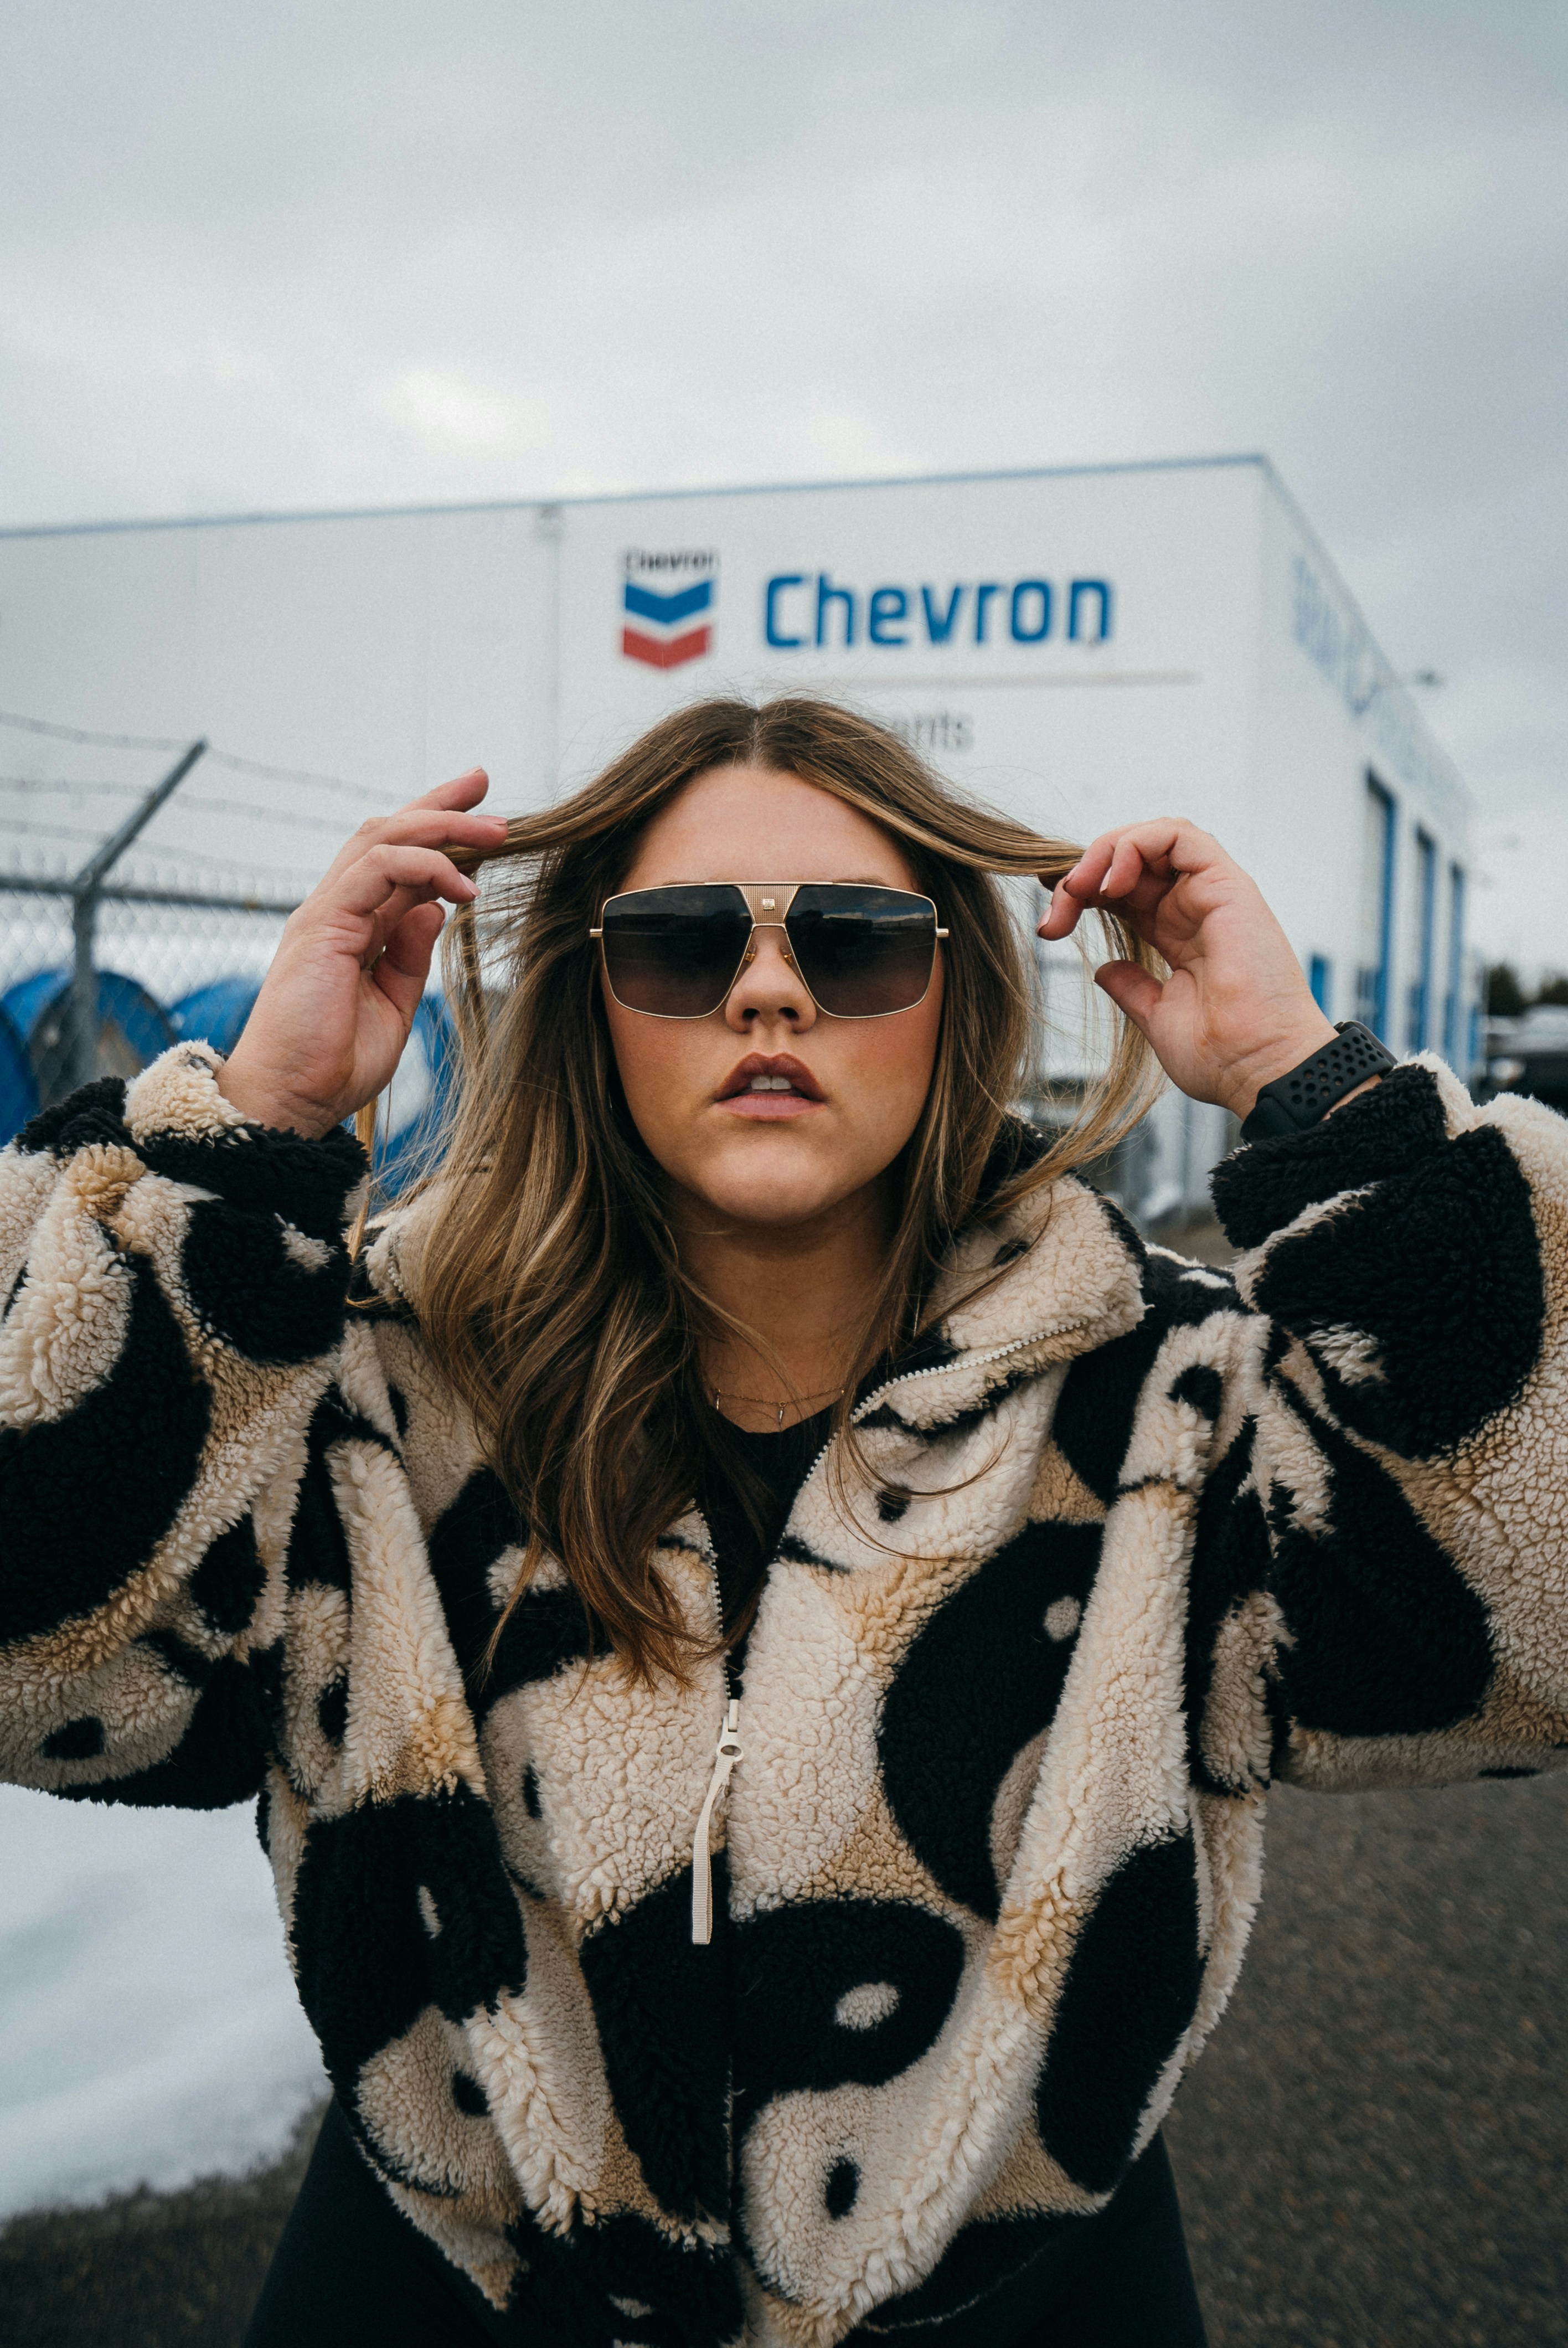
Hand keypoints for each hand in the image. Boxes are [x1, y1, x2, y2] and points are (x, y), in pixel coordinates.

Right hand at [217, 770, 505, 1137]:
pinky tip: (462, 885)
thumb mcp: (393, 1004)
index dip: (438, 832)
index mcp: (353, 927)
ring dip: (441, 826)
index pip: (397, 861)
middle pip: (387, 833)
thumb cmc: (333, 1062)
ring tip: (494, 831)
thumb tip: (437, 908)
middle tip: (485, 787)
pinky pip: (376, 870)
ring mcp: (325, 913)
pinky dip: (424, 866)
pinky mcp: (321, 924)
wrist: (289, 1098)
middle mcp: (337, 910)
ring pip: (382, 839)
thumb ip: (412, 955)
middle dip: (439, 805)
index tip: (483, 817)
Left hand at [1038, 819, 1336, 1119]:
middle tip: (1054, 914)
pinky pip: (1178, 836)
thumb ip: (1131, 987)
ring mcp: (1212, 893)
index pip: (1124, 890)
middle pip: (1130, 860)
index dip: (1082, 892)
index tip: (1050, 920)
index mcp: (1179, 934)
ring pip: (1152, 838)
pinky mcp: (1228, 884)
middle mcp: (1196, 906)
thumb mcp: (1159, 1017)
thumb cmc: (1222, 1055)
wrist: (1260, 1068)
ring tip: (1078, 892)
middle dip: (1081, 876)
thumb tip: (1102, 969)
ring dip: (1105, 854)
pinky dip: (1136, 845)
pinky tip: (1111, 884)